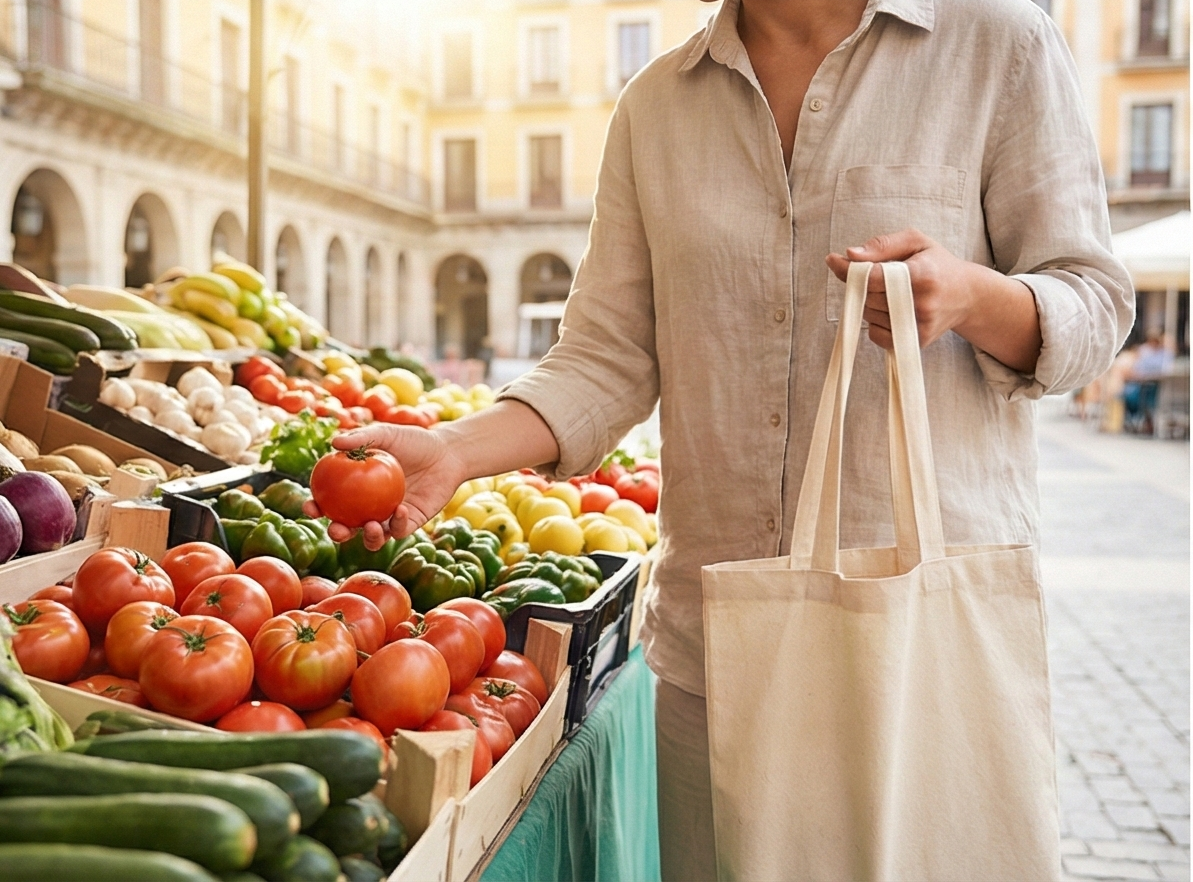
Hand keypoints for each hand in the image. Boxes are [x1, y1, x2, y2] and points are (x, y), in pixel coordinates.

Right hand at [302, 423, 466, 550]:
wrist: (447, 453)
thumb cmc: (414, 441)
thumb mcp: (387, 435)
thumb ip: (362, 438)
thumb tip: (333, 442)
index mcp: (356, 488)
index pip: (329, 500)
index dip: (316, 507)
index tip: (310, 506)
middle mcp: (369, 506)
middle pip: (346, 527)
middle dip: (337, 533)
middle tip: (336, 529)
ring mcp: (388, 517)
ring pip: (372, 537)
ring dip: (367, 537)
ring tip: (370, 526)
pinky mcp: (410, 523)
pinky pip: (399, 530)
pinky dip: (397, 523)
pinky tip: (400, 510)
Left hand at [825, 229, 975, 350]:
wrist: (968, 296)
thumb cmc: (937, 264)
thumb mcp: (916, 242)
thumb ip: (883, 244)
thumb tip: (850, 254)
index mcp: (922, 275)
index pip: (874, 276)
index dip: (850, 270)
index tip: (835, 261)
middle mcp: (922, 304)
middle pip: (868, 296)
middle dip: (861, 284)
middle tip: (872, 274)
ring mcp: (919, 326)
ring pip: (869, 315)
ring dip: (869, 303)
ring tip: (891, 292)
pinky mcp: (917, 342)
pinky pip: (875, 335)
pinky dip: (875, 323)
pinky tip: (891, 310)